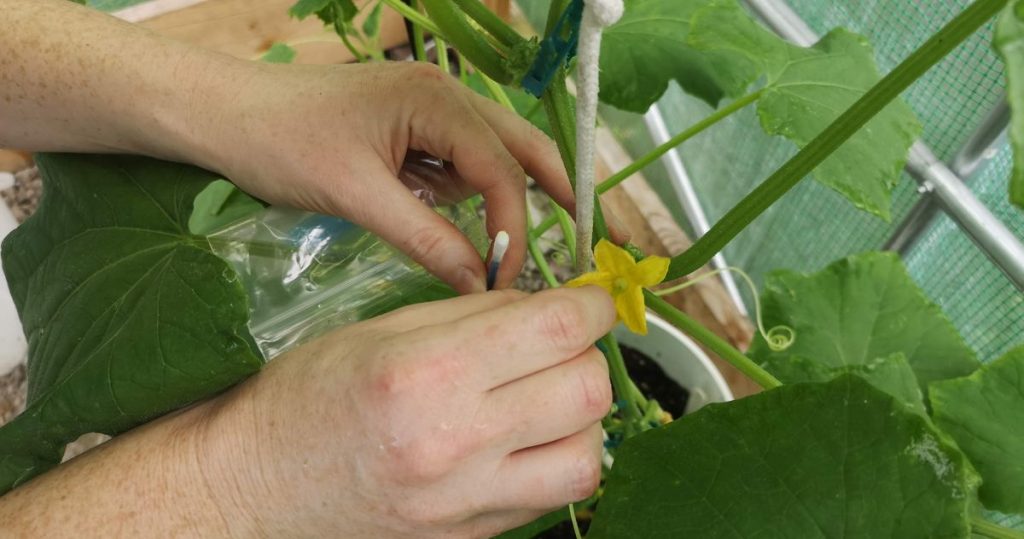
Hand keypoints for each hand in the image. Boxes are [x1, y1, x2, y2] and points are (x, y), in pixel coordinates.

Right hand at [195, 287, 615, 537]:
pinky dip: (557, 459)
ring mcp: (467, 501)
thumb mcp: (379, 331)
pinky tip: (525, 438)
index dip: (592, 306)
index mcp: (429, 373)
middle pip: (586, 392)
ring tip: (547, 398)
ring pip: (586, 458)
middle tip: (563, 345)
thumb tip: (543, 306)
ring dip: (582, 419)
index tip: (592, 300)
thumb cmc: (305, 400)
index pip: (556, 331)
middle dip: (589, 356)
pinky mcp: (472, 535)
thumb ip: (472, 316)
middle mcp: (456, 443)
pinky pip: (551, 498)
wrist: (256, 490)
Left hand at [201, 62, 576, 293]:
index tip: (510, 276)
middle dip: (563, 190)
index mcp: (436, 100)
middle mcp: (445, 98)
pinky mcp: (412, 132)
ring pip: (494, 159)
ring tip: (524, 247)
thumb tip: (479, 284)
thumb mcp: (358, 196)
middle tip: (604, 235)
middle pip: (524, 147)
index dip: (514, 224)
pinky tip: (454, 224)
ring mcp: (430, 113)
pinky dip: (465, 199)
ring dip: (505, 200)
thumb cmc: (282, 143)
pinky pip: (457, 168)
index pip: (500, 167)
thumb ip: (426, 239)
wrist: (223, 117)